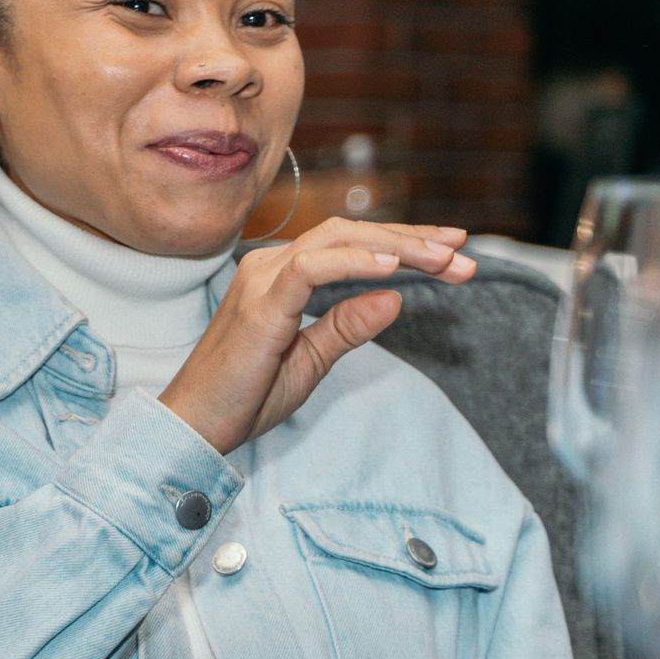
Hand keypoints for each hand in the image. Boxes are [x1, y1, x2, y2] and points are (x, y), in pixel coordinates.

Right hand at [161, 218, 474, 453]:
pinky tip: (392, 268)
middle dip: (412, 240)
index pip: (350, 244)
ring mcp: (263, 280)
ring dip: (397, 247)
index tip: (453, 254)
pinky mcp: (262, 303)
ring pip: (337, 240)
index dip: (404, 244)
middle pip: (350, 232)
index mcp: (280, 276)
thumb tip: (395, 298)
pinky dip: (355, 262)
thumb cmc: (243, 397)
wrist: (195, 426)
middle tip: (464, 253)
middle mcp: (269, 266)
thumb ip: (347, 326)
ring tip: (444, 260)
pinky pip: (313, 267)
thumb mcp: (310, 361)